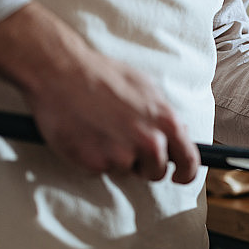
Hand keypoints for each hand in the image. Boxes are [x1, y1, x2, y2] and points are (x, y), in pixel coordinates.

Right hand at [0, 2, 198, 182]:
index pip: (188, 160)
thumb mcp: (146, 88)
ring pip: (127, 172)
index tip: (179, 177)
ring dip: (117, 160)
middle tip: (126, 145)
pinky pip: (100, 170)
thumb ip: (165, 115)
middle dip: (145, 165)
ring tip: (102, 132)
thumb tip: (181, 133)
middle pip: (156, 172)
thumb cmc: (104, 75)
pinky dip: (94, 159)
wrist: (60, 71)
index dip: (186, 173)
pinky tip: (86, 135)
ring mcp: (121, 154)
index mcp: (166, 122)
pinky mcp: (94, 163)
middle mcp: (148, 141)